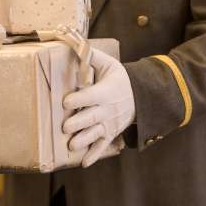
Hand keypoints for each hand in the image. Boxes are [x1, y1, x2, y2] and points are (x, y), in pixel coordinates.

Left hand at [62, 48, 135, 167]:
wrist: (141, 96)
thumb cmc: (119, 78)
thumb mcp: (108, 64)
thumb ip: (90, 55)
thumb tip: (71, 43)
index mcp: (106, 91)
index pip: (92, 95)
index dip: (79, 98)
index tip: (65, 101)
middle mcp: (108, 109)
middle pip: (92, 117)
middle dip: (79, 122)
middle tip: (65, 127)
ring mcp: (110, 123)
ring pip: (96, 133)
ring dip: (84, 140)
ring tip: (71, 145)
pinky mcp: (111, 133)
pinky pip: (103, 146)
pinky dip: (94, 155)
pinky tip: (84, 163)